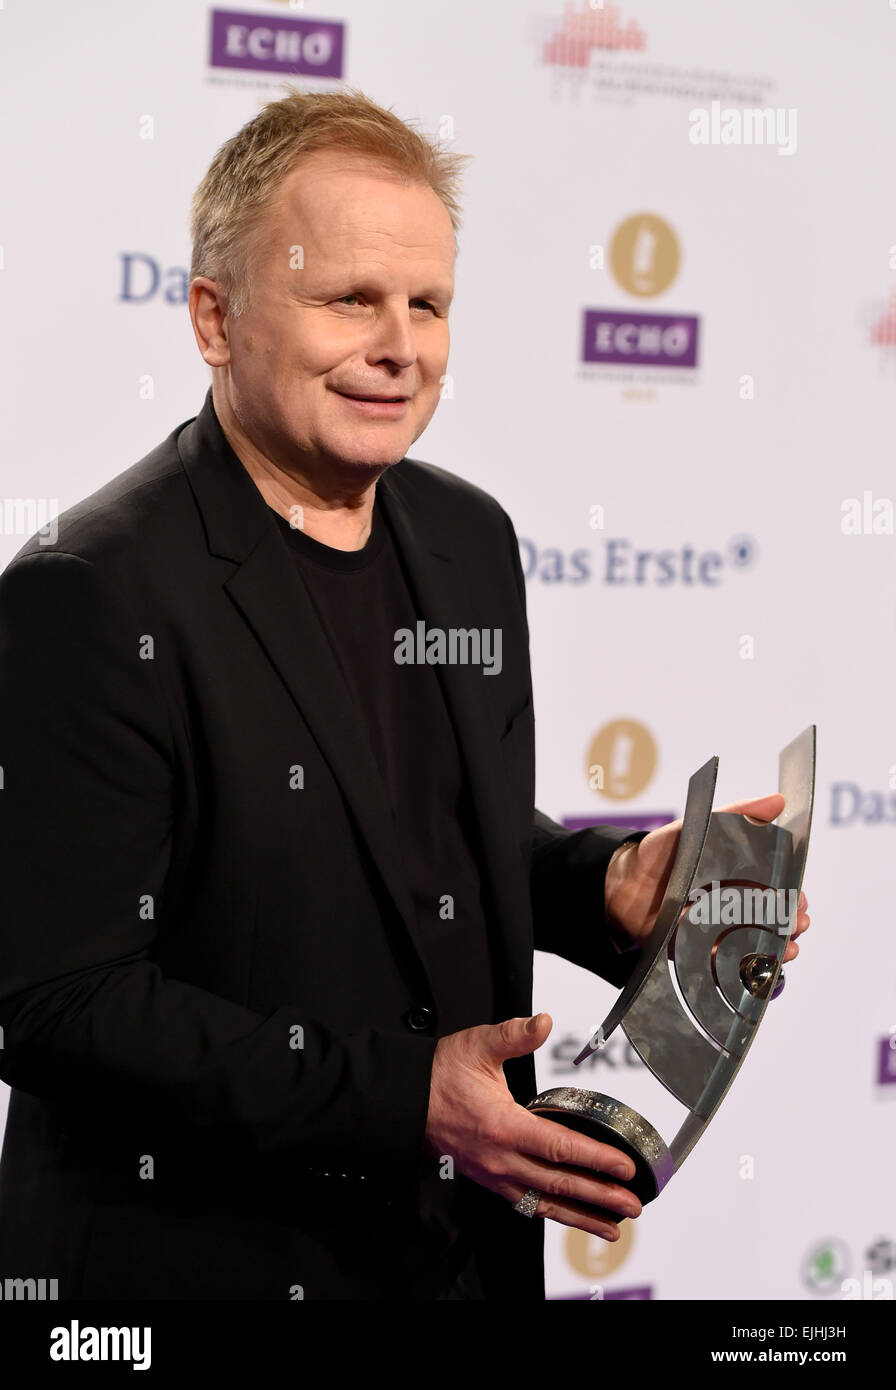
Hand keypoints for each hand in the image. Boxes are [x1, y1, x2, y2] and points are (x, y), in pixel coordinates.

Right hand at [423, 1012, 640, 1239]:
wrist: (402, 1100)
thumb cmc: (438, 1074)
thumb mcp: (478, 1045)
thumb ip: (515, 1035)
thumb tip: (542, 1022)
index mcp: (502, 1126)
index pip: (560, 1148)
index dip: (596, 1160)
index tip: (624, 1169)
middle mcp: (500, 1158)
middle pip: (558, 1184)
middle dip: (599, 1197)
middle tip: (632, 1206)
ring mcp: (493, 1175)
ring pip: (543, 1203)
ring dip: (580, 1217)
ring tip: (612, 1227)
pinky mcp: (488, 1180)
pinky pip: (525, 1204)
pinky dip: (552, 1214)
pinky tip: (570, 1217)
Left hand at [605, 792, 810, 959]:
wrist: (620, 881)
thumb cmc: (662, 851)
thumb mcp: (699, 825)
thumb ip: (737, 813)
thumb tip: (779, 801)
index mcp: (736, 878)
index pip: (776, 890)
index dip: (794, 897)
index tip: (803, 901)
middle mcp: (730, 907)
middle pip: (771, 920)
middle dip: (791, 924)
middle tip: (798, 923)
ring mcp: (715, 931)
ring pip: (754, 944)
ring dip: (776, 948)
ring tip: (787, 948)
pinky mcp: (696, 951)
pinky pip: (722, 963)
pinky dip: (742, 967)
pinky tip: (756, 965)